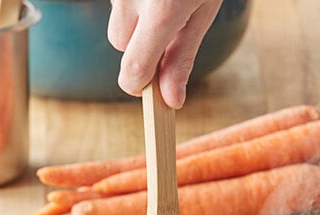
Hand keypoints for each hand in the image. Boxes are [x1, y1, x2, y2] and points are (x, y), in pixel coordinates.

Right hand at [108, 0, 222, 107]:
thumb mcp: (202, 12)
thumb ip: (183, 57)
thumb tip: (171, 101)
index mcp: (161, 10)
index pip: (135, 69)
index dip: (139, 87)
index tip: (151, 92)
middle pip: (120, 44)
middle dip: (139, 46)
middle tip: (168, 30)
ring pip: (117, 19)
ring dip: (134, 21)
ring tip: (161, 1)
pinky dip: (132, 0)